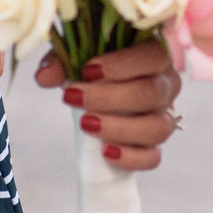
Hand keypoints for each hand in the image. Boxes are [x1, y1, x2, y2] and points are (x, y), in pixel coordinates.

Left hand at [35, 41, 178, 170]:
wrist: (99, 92)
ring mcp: (164, 117)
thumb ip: (62, 62)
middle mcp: (167, 85)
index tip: (87, 70)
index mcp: (156, 55)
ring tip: (85, 124)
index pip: (154, 56)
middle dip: (109, 97)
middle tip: (72, 96)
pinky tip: (105, 152)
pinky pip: (152, 157)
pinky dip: (130, 157)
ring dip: (118, 127)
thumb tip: (45, 77)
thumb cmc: (92, 66)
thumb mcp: (76, 56)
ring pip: (157, 127)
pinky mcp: (153, 145)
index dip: (123, 65)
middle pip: (152, 93)